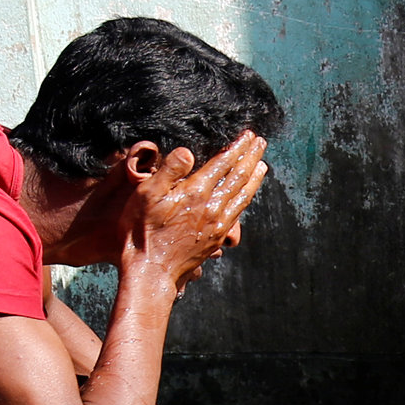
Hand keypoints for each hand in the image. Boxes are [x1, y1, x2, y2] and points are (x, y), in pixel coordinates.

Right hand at [125, 131, 268, 286]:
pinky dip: (247, 197)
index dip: (237, 147)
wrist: (151, 269)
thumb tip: (188, 152)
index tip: (248, 135)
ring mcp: (217, 223)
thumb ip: (169, 171)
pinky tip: (248, 193)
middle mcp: (212, 206)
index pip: (223, 163)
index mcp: (195, 192)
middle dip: (251, 157)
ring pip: (243, 194)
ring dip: (254, 177)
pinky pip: (238, 211)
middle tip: (260, 143)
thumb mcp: (146, 194)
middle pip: (239, 176)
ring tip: (262, 164)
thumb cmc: (142, 230)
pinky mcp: (217, 237)